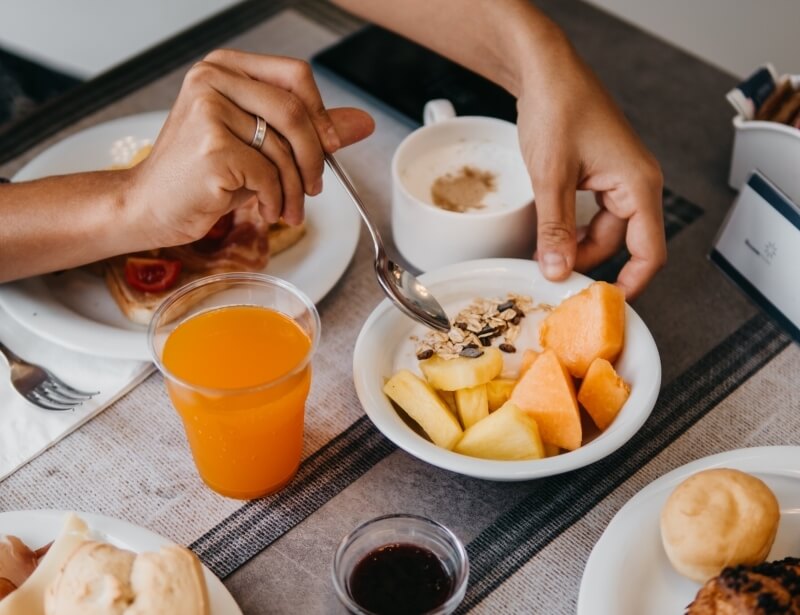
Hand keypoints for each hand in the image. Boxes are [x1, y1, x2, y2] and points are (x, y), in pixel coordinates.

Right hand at [125, 49, 374, 248]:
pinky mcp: (211, 147)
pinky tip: (265, 211)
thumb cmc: (203, 175)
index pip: (295, 75)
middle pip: (295, 111)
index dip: (321, 113)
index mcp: (226, 67)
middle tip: (315, 187)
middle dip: (314, 158)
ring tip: (288, 209)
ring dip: (295, 190)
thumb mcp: (258, 144)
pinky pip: (267, 175)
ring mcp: (209, 110)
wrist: (151, 206)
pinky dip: (274, 200)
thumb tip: (364, 123)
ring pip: (283, 150)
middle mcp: (213, 79)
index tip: (330, 146)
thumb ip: (308, 130)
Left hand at [517, 44, 665, 298]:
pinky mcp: (599, 174)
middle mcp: (635, 183)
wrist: (545, 71)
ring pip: (602, 230)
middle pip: (620, 244)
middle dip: (586, 262)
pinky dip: (570, 226)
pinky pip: (591, 212)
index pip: (649, 251)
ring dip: (575, 245)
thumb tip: (558, 272)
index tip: (605, 305)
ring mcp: (617, 179)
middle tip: (553, 279)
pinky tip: (547, 233)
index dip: (631, 284)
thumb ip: (556, 229)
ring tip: (543, 255)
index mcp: (638, 184)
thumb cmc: (558, 108)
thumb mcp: (552, 177)